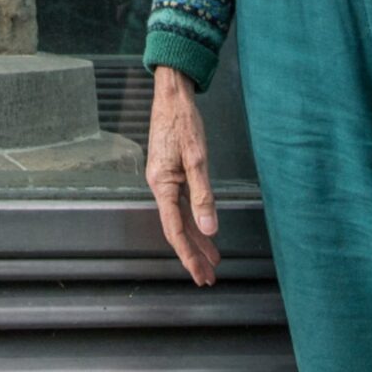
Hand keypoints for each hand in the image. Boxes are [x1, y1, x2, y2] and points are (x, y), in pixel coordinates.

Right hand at [145, 66, 220, 285]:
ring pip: (180, 218)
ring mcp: (164, 180)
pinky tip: (205, 228)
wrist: (172, 95)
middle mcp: (159, 186)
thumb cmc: (183, 122)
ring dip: (196, 239)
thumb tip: (210, 229)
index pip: (175, 230)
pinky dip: (195, 219)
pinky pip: (181, 204)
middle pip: (176, 229)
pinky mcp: (170, 172)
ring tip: (212, 260)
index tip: (200, 274)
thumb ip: (203, 195)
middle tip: (207, 276)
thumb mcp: (197, 159)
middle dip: (192, 254)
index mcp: (162, 185)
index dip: (188, 255)